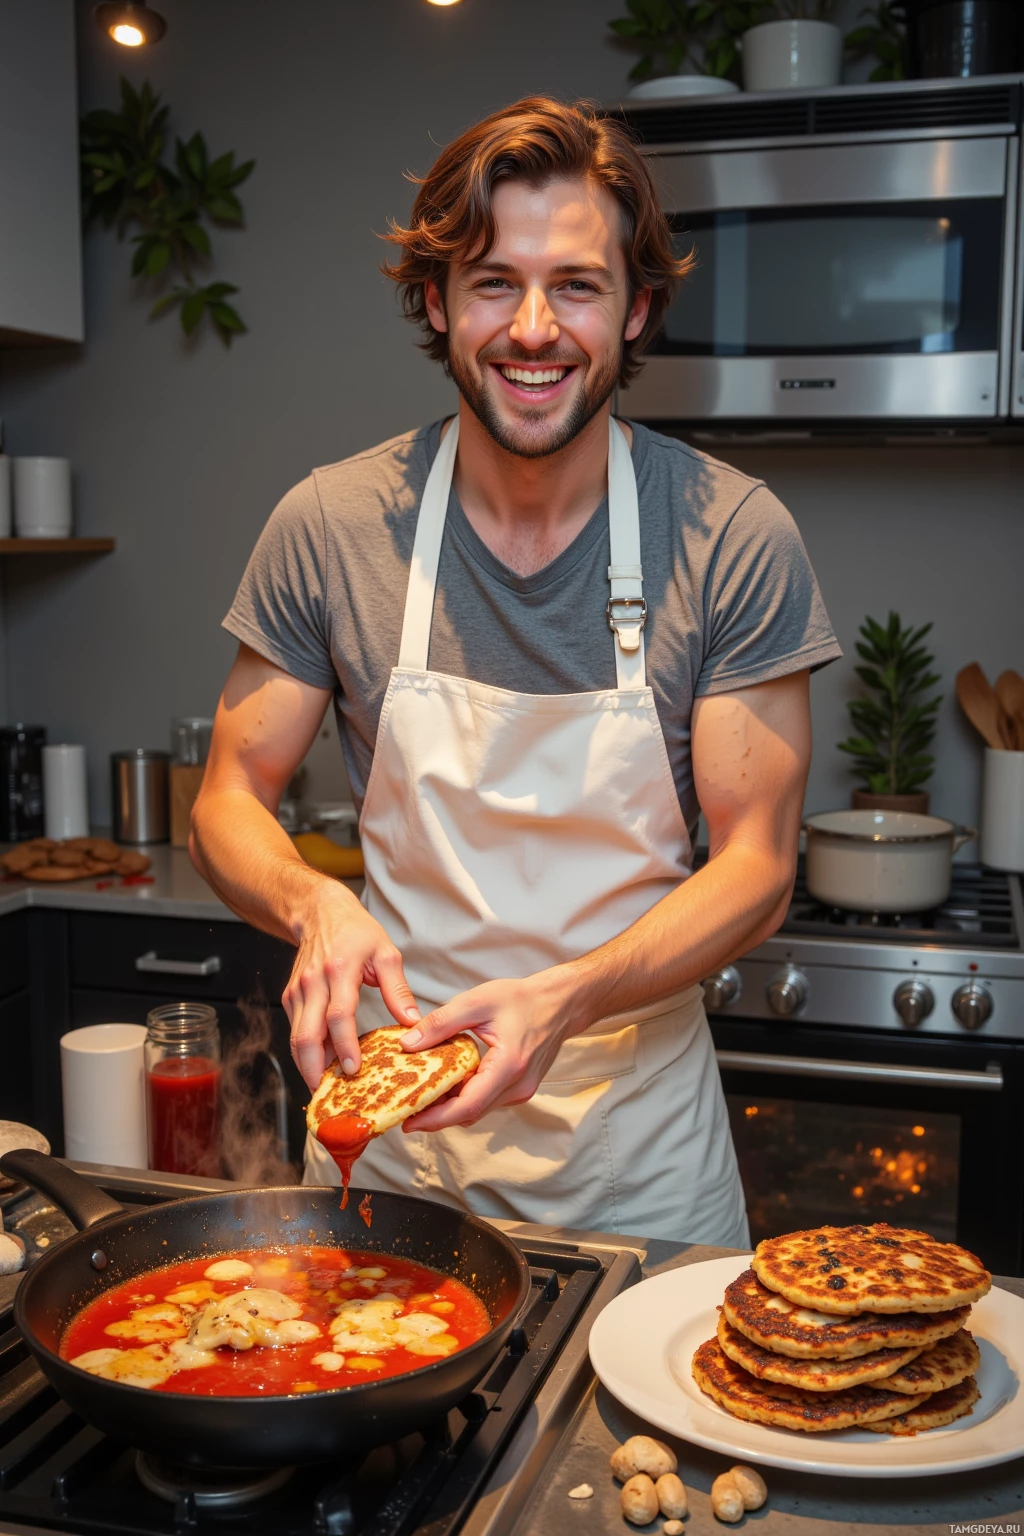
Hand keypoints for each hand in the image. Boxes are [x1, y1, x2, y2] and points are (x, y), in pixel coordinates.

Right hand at [283, 885, 419, 1089]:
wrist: (321, 913)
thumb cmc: (356, 932)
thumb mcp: (386, 953)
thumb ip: (399, 990)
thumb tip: (413, 1023)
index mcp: (340, 970)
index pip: (338, 1015)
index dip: (344, 1045)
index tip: (354, 1069)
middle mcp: (313, 983)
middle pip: (306, 1035)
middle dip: (316, 1070)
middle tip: (333, 1094)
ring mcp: (298, 991)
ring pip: (296, 1038)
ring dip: (309, 1066)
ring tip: (328, 1088)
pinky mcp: (290, 998)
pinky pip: (295, 1031)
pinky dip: (306, 1053)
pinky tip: (322, 1067)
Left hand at [398, 968, 576, 1131]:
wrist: (560, 1002)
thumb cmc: (522, 998)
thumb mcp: (477, 1001)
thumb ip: (441, 1023)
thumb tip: (407, 1044)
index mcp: (509, 1066)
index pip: (468, 1106)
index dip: (436, 1118)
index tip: (408, 1121)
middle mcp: (517, 1087)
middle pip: (470, 1113)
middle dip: (435, 1116)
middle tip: (404, 1109)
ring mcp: (521, 1091)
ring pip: (478, 1109)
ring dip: (450, 1106)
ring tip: (420, 1095)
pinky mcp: (520, 1088)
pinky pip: (487, 1100)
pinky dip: (465, 1096)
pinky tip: (447, 1082)